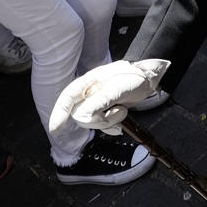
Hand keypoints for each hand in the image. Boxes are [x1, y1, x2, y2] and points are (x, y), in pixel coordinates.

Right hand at [48, 58, 169, 134]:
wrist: (151, 78)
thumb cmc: (134, 77)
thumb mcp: (117, 88)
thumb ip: (98, 101)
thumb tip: (82, 116)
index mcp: (88, 83)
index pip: (67, 98)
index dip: (59, 113)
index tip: (55, 129)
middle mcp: (89, 93)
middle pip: (80, 115)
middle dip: (98, 120)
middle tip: (116, 113)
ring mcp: (98, 102)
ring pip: (91, 122)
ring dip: (108, 122)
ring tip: (122, 111)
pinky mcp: (106, 110)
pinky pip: (101, 125)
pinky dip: (111, 126)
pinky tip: (121, 122)